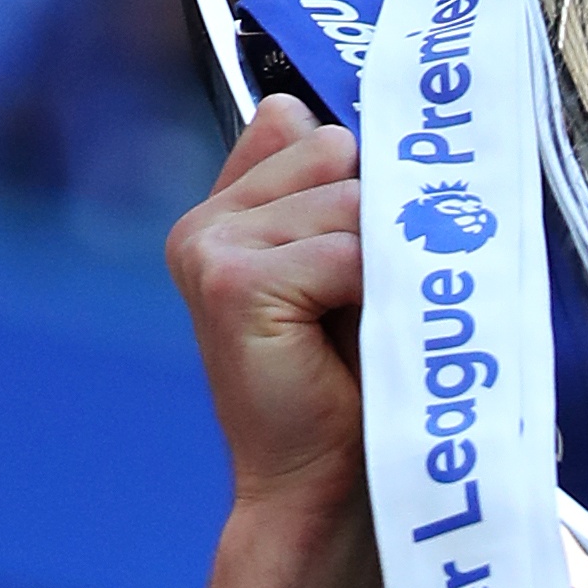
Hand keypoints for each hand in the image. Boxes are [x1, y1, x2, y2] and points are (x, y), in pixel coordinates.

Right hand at [166, 96, 365, 517]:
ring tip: (359, 319)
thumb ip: (324, 188)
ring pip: (350, 199)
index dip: (365, 182)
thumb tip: (295, 108)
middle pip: (340, 154)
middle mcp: (208, 222)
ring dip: (379, 259)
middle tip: (365, 297)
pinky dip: (370, 288)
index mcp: (229, 210)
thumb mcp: (346, 266)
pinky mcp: (231, 281)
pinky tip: (347, 334)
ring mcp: (210, 247)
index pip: (316, 132)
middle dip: (377, 220)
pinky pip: (344, 247)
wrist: (325, 480)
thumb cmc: (350, 378)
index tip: (376, 237)